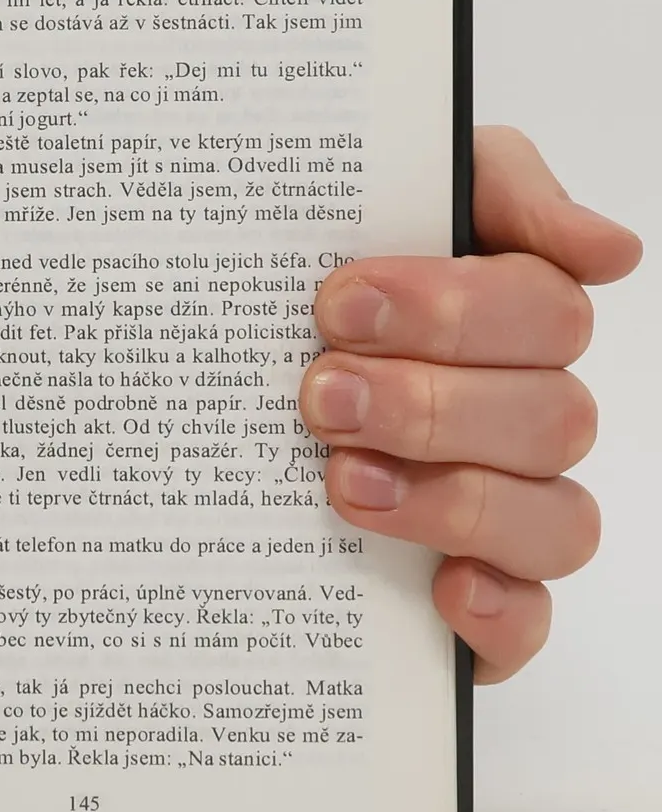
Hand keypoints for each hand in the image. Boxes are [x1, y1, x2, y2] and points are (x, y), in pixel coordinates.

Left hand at [299, 127, 639, 682]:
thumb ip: (493, 190)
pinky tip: (445, 585)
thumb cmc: (310, 294)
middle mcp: (521, 421)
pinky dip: (500, 610)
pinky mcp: (474, 603)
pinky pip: (528, 622)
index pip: (545, 313)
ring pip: (552, 519)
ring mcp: (505, 514)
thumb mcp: (377, 198)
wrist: (202, 400)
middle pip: (547, 417)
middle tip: (319, 393)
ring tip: (340, 480)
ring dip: (451, 499)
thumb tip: (609, 249)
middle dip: (428, 403)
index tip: (340, 303)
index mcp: (510, 325)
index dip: (452, 310)